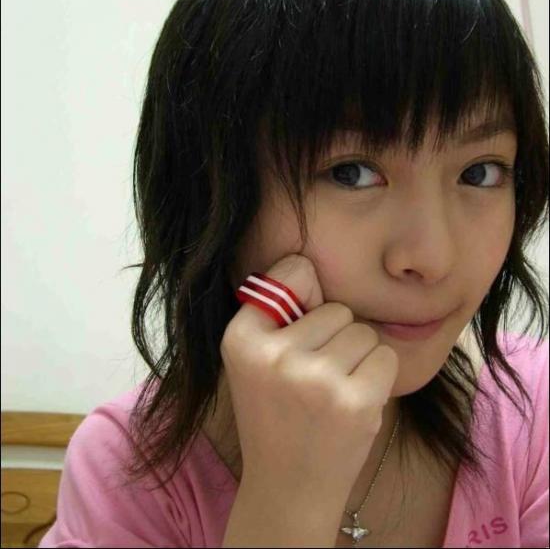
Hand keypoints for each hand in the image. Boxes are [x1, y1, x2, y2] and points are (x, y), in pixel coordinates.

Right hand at [221, 254, 399, 498]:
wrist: (290, 488)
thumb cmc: (277, 413)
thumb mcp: (254, 360)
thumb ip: (277, 312)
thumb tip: (311, 268)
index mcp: (241, 338)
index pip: (295, 270)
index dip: (305, 296)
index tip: (298, 328)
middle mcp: (274, 355)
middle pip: (337, 308)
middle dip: (335, 337)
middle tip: (313, 379)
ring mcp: (315, 379)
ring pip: (363, 332)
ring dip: (357, 359)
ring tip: (332, 393)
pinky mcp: (353, 401)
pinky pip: (385, 357)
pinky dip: (377, 377)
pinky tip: (352, 404)